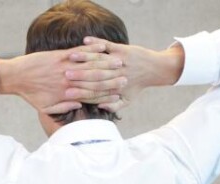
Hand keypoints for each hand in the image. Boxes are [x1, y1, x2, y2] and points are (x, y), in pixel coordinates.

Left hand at [0, 44, 126, 114]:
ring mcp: (65, 67)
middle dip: (111, 78)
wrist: (17, 77)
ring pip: (89, 65)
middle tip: (125, 76)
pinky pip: (79, 53)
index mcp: (66, 95)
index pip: (91, 94)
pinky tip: (101, 48)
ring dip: (105, 63)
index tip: (119, 92)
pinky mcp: (60, 56)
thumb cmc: (31, 95)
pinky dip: (91, 49)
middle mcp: (68, 81)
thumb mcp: (45, 108)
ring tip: (118, 61)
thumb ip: (63, 108)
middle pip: (94, 80)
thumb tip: (80, 106)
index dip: (106, 93)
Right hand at [70, 37, 185, 112]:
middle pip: (94, 76)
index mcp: (116, 89)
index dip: (80, 92)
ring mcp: (119, 61)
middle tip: (64, 75)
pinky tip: (85, 41)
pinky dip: (96, 42)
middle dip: (79, 75)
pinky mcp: (122, 49)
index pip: (95, 92)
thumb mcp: (127, 100)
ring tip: (70, 58)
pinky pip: (107, 45)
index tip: (67, 93)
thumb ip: (113, 106)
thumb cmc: (137, 86)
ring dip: (84, 57)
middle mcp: (117, 75)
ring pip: (99, 60)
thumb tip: (99, 106)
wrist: (155, 69)